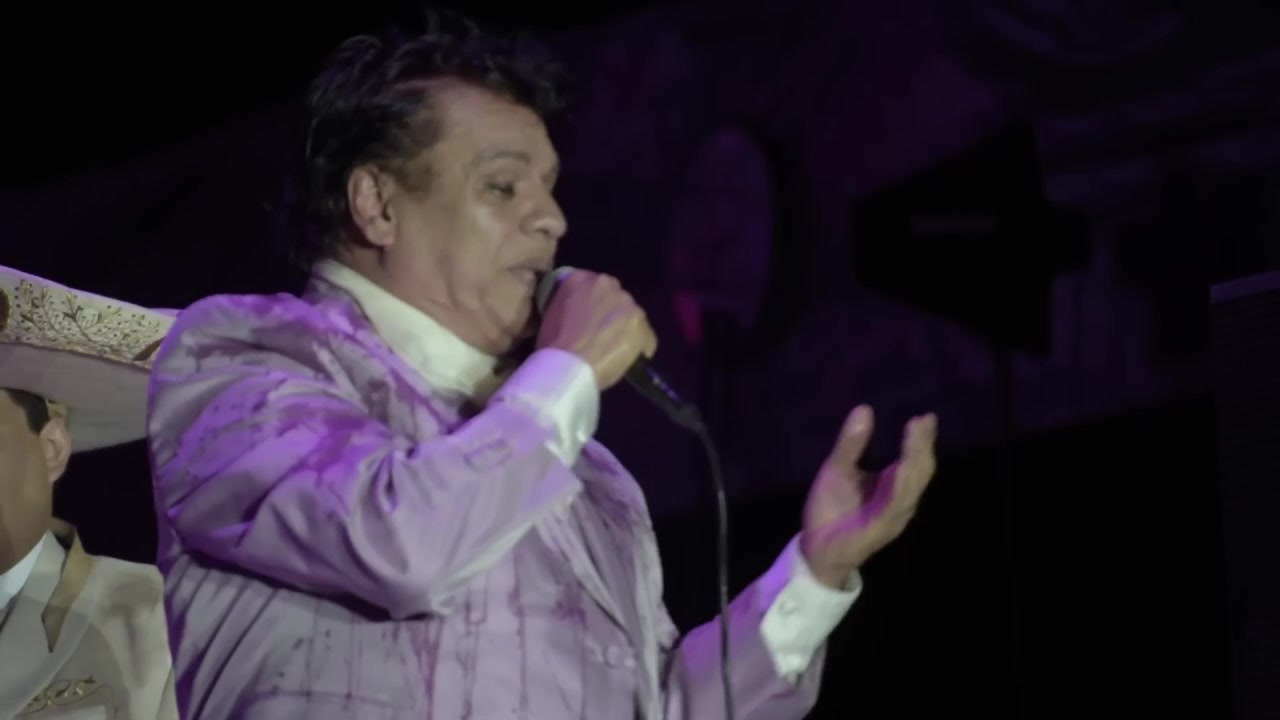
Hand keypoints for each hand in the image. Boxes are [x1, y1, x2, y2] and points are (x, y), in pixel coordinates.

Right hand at [536, 271, 657, 389]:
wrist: (569, 366)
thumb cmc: (553, 346)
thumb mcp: (550, 315)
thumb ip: (566, 304)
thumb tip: (574, 311)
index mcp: (578, 278)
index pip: (589, 286)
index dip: (590, 305)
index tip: (586, 321)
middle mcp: (605, 283)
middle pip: (613, 298)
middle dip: (610, 313)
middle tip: (601, 335)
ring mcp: (626, 301)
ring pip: (630, 315)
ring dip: (625, 329)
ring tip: (615, 350)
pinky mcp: (640, 322)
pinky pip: (646, 336)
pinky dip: (641, 348)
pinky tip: (630, 360)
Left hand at [800, 405, 936, 587]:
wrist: (814, 548)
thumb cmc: (830, 508)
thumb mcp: (838, 468)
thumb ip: (852, 443)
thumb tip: (865, 408)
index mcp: (894, 487)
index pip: (916, 461)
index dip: (922, 440)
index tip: (926, 417)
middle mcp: (900, 502)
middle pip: (920, 472)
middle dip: (922, 446)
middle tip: (923, 420)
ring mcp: (892, 518)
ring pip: (911, 488)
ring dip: (915, 461)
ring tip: (916, 435)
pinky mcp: (878, 530)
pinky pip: (892, 508)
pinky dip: (899, 489)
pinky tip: (899, 469)